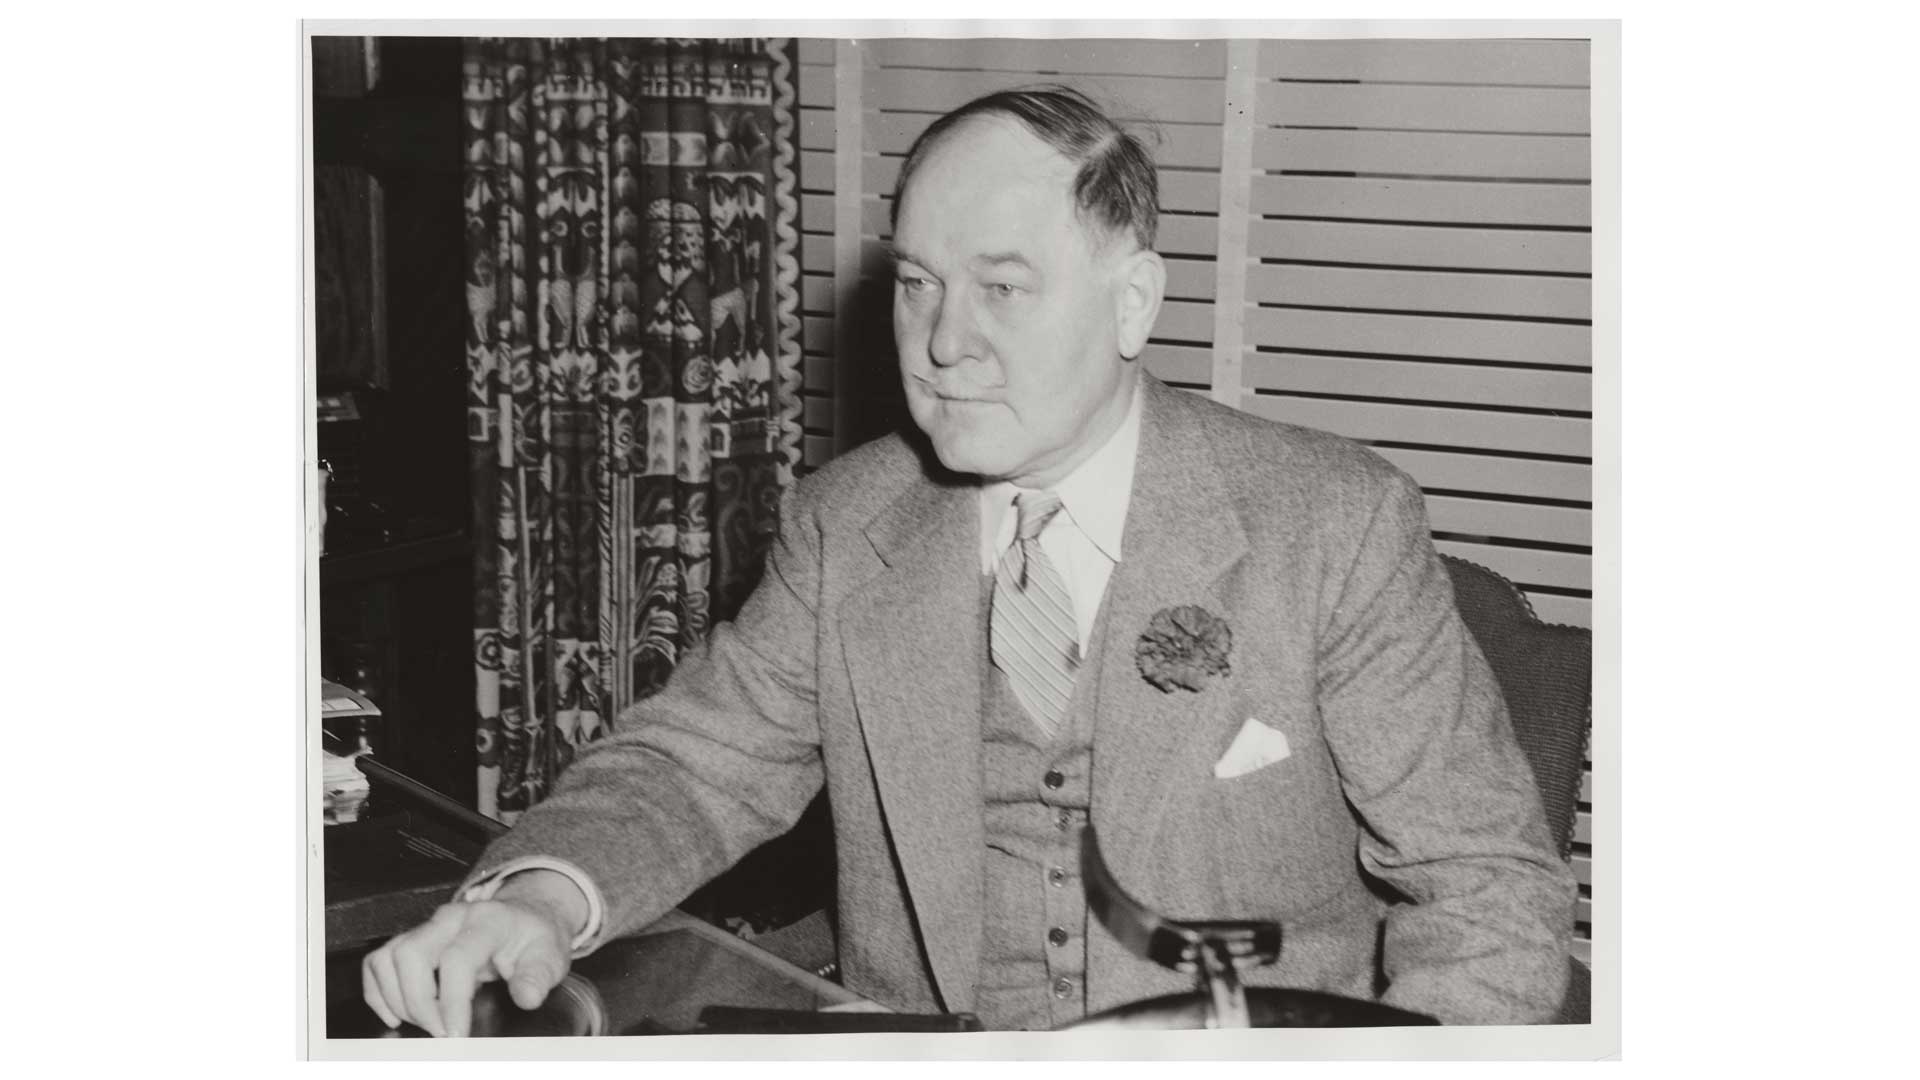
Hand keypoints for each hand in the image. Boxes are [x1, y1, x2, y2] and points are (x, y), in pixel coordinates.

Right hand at [361, 870, 585, 1036]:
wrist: (525, 916)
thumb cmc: (533, 937)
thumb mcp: (550, 955)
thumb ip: (538, 976)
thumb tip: (527, 996)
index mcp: (488, 920)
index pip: (458, 957)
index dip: (451, 1000)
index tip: (454, 1034)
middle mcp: (452, 918)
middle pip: (412, 954)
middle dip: (419, 1003)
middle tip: (440, 1033)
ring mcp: (429, 927)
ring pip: (389, 957)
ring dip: (398, 999)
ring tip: (426, 1023)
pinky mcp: (413, 938)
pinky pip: (379, 962)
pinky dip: (379, 992)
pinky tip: (397, 1015)